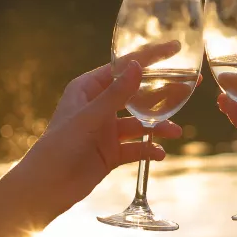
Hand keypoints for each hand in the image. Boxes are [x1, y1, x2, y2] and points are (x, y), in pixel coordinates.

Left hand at [10, 55, 181, 219]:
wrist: (46, 188)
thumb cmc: (59, 146)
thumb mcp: (90, 117)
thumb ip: (116, 94)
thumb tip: (138, 66)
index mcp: (88, 88)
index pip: (123, 67)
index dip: (149, 57)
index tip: (175, 49)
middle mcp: (98, 106)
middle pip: (136, 93)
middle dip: (162, 92)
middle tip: (191, 87)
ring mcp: (105, 131)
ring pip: (139, 122)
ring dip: (158, 126)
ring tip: (176, 132)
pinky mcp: (110, 153)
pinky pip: (135, 147)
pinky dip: (148, 149)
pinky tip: (159, 154)